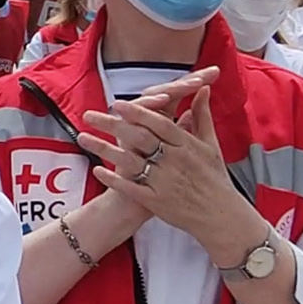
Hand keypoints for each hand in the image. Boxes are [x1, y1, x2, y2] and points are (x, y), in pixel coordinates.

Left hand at [78, 69, 263, 267]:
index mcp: (187, 145)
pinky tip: (97, 168)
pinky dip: (113, 178)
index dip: (138, 112)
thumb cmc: (215, 178)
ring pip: (129, 161)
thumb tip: (203, 88)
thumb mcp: (211, 144)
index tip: (117, 104)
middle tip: (90, 115)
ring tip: (83, 138)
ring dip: (104, 148)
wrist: (220, 215)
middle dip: (112, 125)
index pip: (159, 124)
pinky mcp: (156, 201)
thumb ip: (202, 115)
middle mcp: (174, 161)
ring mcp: (164, 182)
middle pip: (139, 138)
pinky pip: (130, 188)